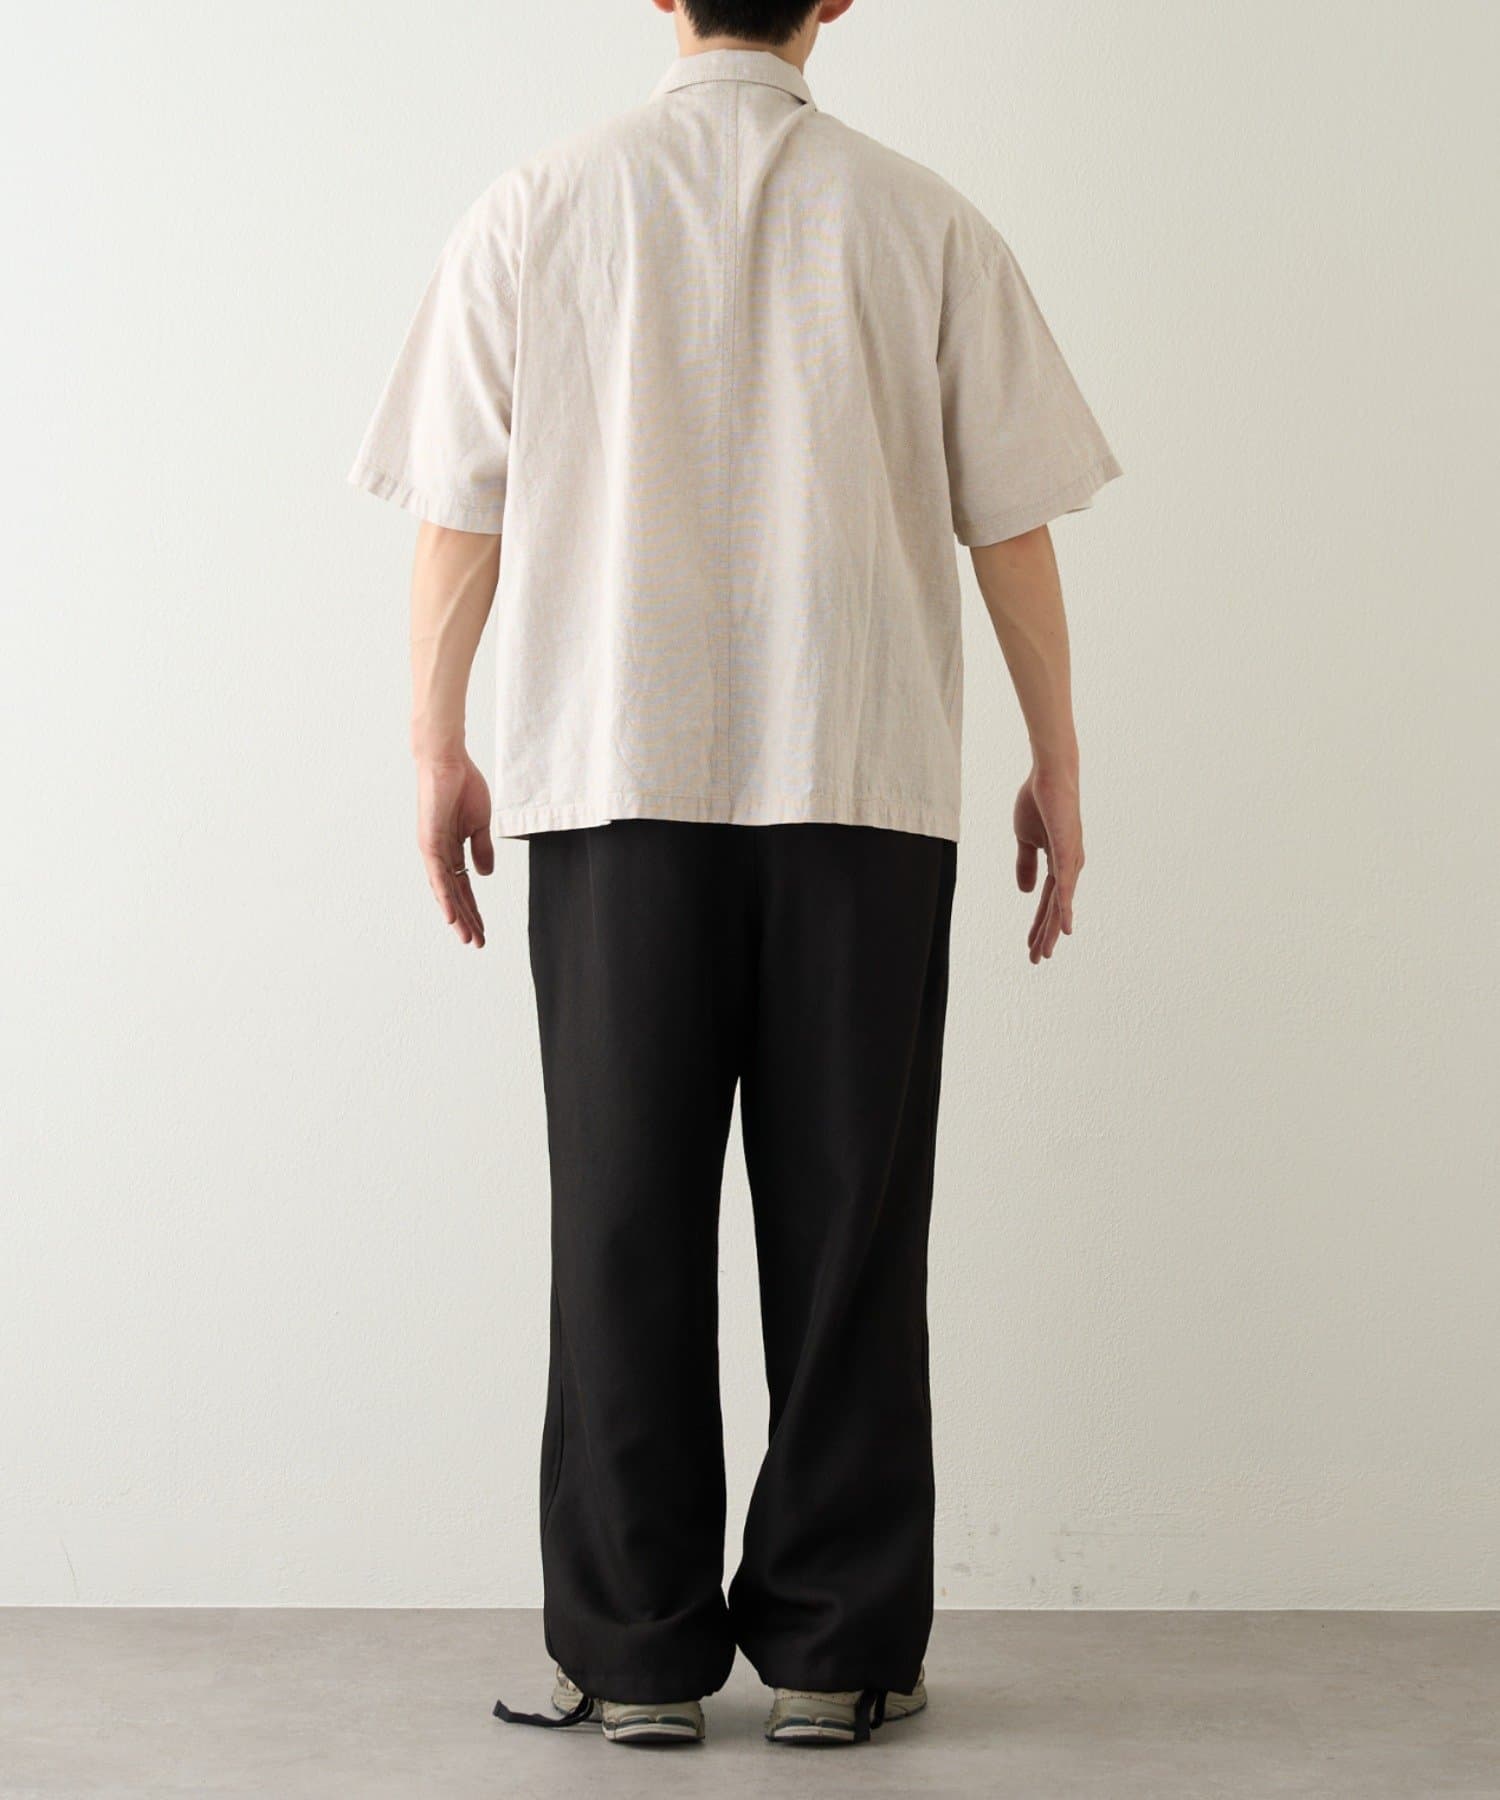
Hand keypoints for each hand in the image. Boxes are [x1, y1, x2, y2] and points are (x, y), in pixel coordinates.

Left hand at [416, 754, 493, 947]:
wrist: (448, 761)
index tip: (483, 929)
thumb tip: (485, 875)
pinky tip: (451, 915)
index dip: (473, 909)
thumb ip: (482, 849)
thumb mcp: (480, 824)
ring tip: (467, 937)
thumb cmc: (463, 786)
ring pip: (445, 891)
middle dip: (467, 920)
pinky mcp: (429, 842)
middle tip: (477, 942)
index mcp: (451, 850)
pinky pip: (438, 875)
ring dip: (457, 916)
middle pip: (454, 895)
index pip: (463, 887)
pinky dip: (445, 896)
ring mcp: (432, 850)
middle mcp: (438, 854)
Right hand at [1014, 765, 1083, 964]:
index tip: (1031, 946)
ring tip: (1046, 953)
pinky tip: (1067, 927)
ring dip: (1053, 930)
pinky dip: (1066, 908)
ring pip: (1062, 904)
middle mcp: (1070, 866)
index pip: (1048, 901)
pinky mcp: (1068, 851)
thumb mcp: (1025, 839)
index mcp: (1059, 863)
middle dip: (1046, 935)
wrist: (1049, 775)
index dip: (1039, 924)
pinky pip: (1066, 886)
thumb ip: (1026, 865)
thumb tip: (1025, 892)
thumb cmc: (1039, 801)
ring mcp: (1071, 860)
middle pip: (1057, 909)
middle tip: (1038, 960)